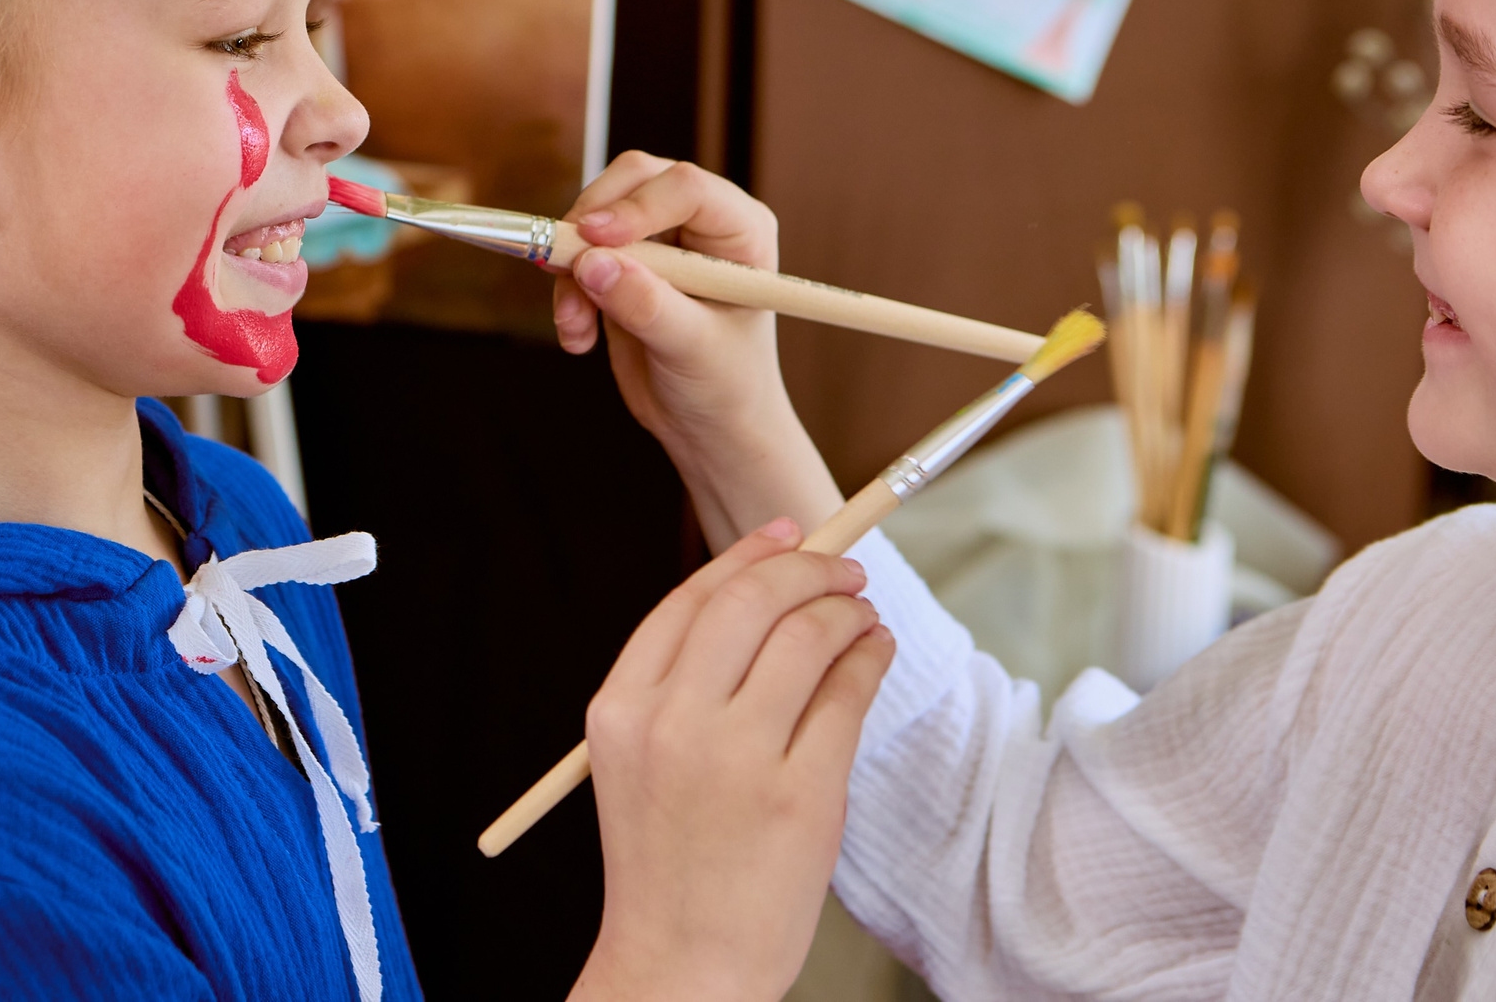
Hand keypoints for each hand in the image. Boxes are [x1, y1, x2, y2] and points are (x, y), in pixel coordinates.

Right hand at [552, 154, 838, 539]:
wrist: (709, 425)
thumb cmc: (726, 387)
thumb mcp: (692, 350)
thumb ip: (647, 305)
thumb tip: (593, 263)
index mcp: (740, 230)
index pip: (685, 188)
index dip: (635, 206)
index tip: (592, 238)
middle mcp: (701, 221)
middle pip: (633, 181)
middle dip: (591, 226)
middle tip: (564, 270)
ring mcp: (659, 238)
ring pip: (595, 213)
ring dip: (571, 267)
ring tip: (576, 326)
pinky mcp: (622, 262)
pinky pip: (576, 251)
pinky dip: (565, 289)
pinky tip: (578, 336)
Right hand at [570, 519, 895, 1001]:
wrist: (679, 964)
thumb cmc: (668, 859)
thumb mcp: (638, 758)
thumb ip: (678, 685)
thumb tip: (756, 596)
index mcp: (621, 708)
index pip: (688, 601)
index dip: (745, 558)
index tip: (784, 536)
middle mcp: (670, 723)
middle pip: (749, 604)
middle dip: (806, 570)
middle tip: (844, 569)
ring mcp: (735, 759)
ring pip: (805, 640)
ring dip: (845, 612)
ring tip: (863, 616)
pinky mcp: (799, 797)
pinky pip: (846, 697)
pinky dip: (869, 660)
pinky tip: (875, 654)